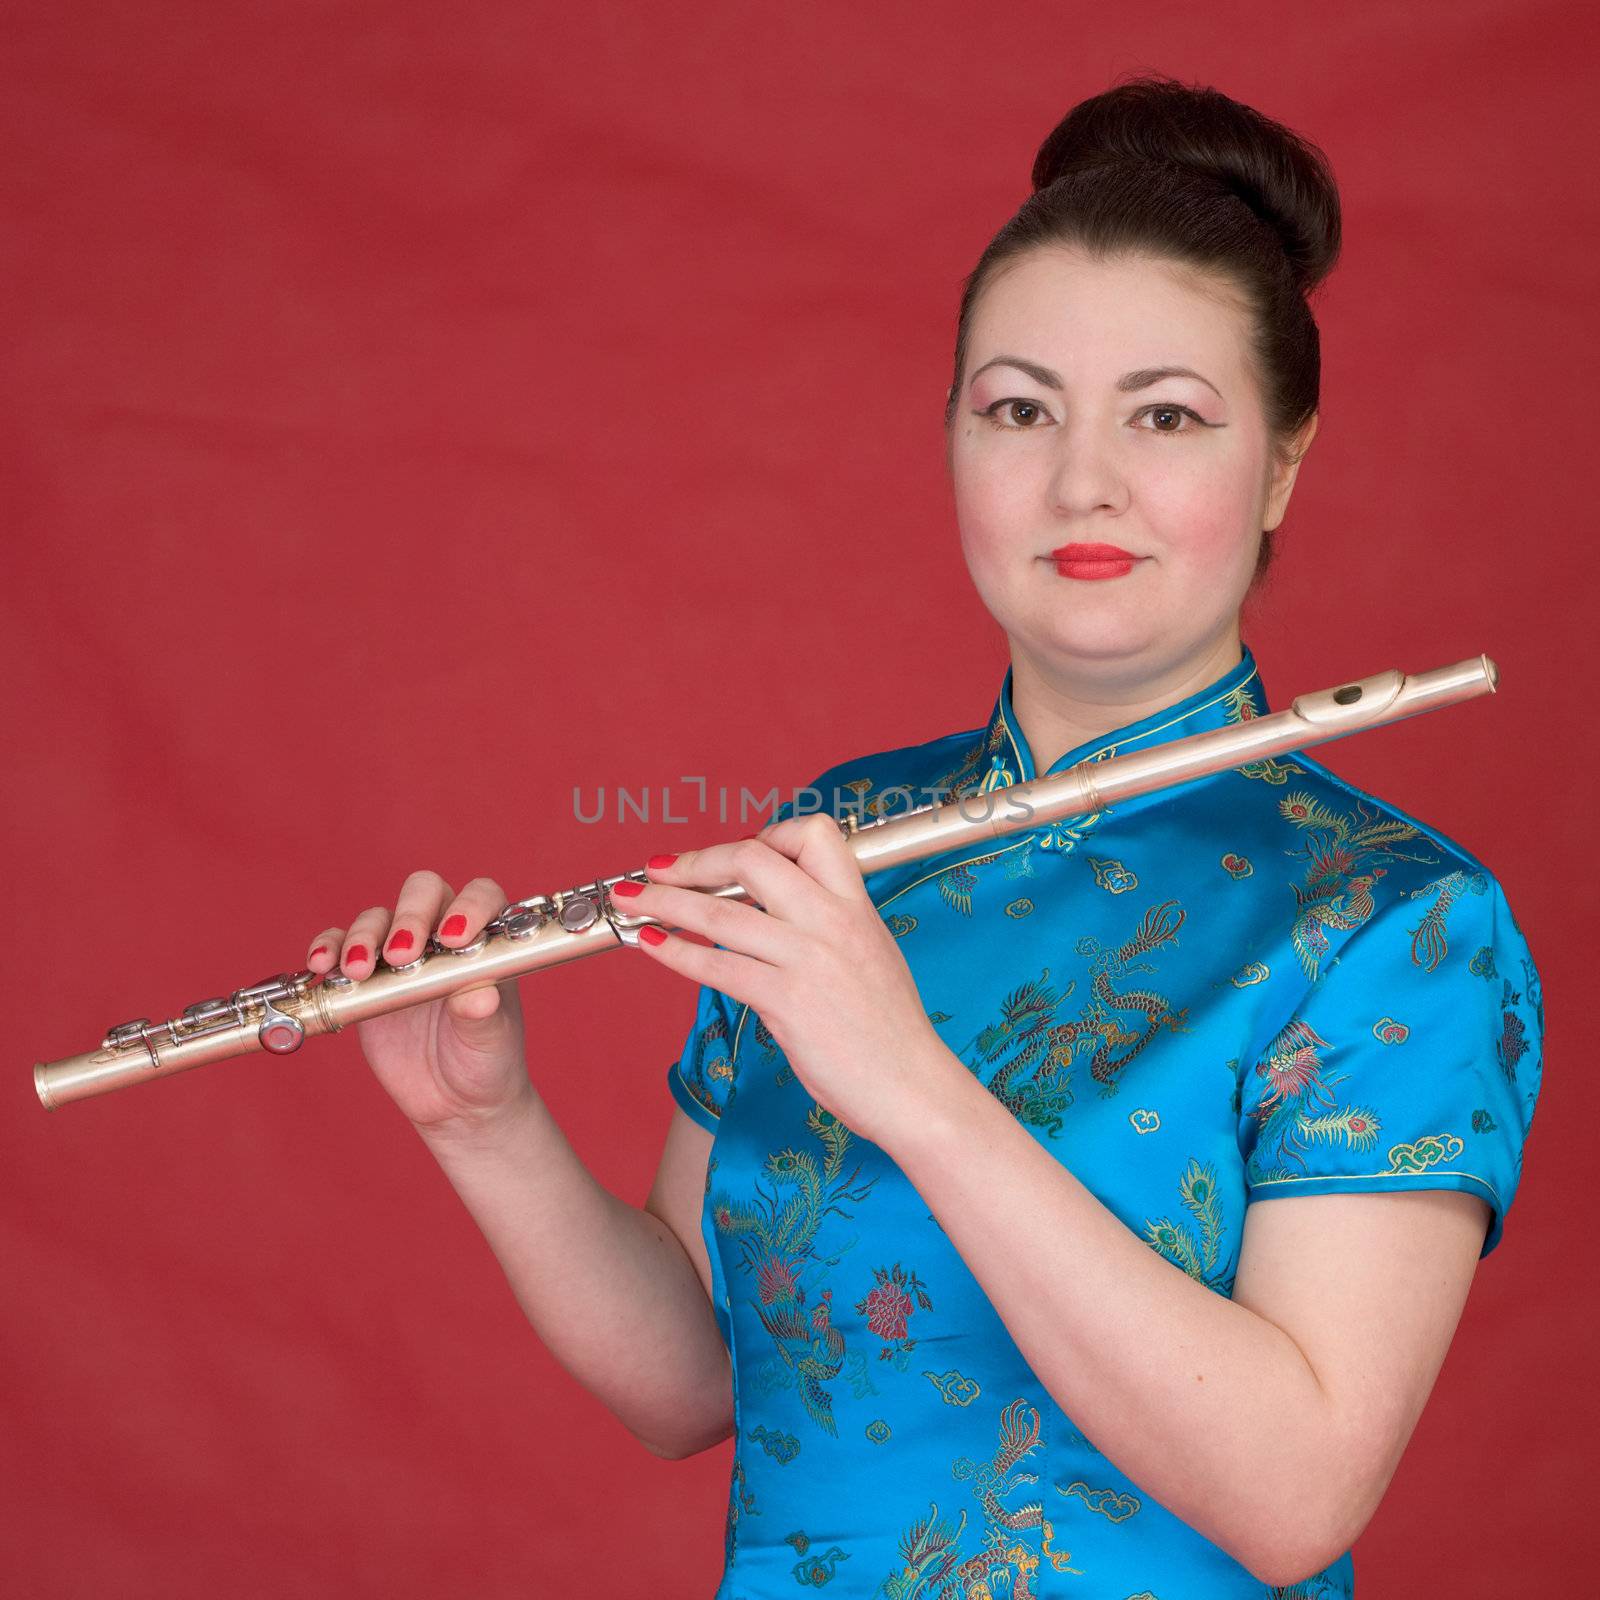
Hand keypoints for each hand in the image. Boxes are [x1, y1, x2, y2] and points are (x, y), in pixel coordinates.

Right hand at [305, 870, 533, 1138]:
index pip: (481, 897)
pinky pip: (340, 947)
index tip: (455, 938)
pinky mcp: (365, 978)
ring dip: (364, 936)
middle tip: (402, 955)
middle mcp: (442, 938)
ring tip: (358, 971)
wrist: (455, 1100)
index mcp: (485, 941)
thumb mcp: (491, 1041)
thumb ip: (484, 1016)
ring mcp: (401, 955)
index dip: (469, 906)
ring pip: (378, 918)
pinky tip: (322, 965)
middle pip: (424, 893)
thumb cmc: (487, 1061)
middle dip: (410, 915)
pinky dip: (327, 947)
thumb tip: (480, 996)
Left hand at [619, 814, 955, 1146]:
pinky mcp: (788, 1003)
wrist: (913, 1088)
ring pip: (722, 914)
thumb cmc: (890, 1031)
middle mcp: (833, 922)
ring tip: (631, 900)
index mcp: (856, 905)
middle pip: (752, 860)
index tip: (730, 855)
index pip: (811, 834)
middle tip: (658, 869)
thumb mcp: (870, 954)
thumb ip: (826, 926)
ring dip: (665, 903)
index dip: (763, 834)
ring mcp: (810, 961)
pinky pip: (718, 967)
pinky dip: (676, 953)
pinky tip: (652, 946)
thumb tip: (770, 915)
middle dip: (694, 861)